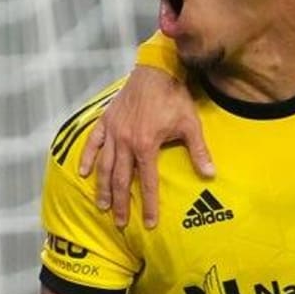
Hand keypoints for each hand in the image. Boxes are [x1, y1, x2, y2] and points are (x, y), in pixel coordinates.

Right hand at [78, 65, 213, 228]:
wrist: (156, 70)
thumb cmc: (175, 97)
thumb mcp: (191, 124)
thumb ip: (199, 151)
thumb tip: (210, 174)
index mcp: (146, 145)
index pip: (148, 183)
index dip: (149, 205)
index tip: (149, 224)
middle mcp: (125, 141)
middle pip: (122, 180)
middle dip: (121, 203)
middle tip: (120, 222)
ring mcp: (113, 131)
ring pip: (105, 166)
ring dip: (103, 188)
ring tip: (103, 205)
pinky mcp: (106, 120)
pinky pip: (93, 142)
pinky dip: (88, 157)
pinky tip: (83, 172)